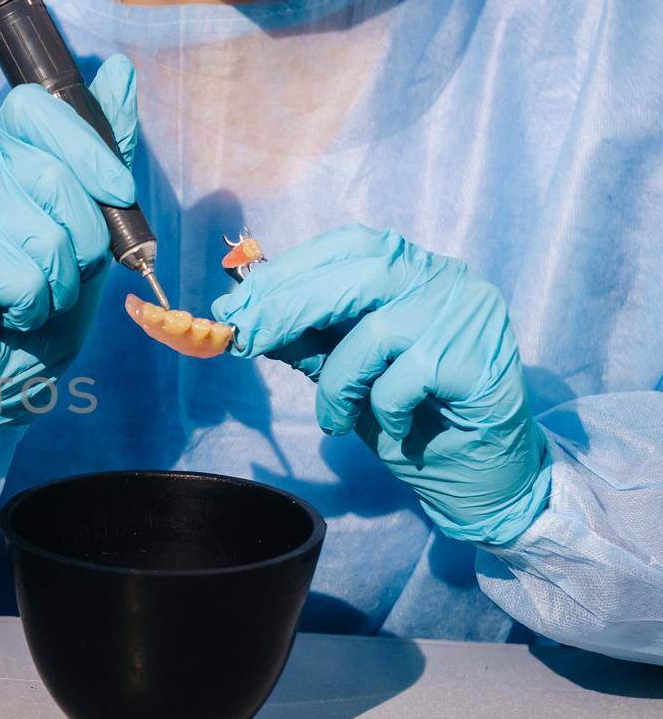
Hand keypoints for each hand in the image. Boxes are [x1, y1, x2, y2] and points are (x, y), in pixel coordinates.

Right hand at [0, 55, 137, 428]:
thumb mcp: (92, 226)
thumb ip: (105, 153)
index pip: (37, 109)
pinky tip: (8, 313)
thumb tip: (118, 72)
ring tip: (35, 298)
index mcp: (10, 157)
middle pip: (55, 179)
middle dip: (87, 241)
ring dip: (59, 285)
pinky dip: (32, 309)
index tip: (118, 193)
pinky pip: (21, 280)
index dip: (86, 148)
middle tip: (64, 271)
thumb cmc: (43, 300)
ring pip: (45, 237)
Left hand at [211, 224, 551, 544]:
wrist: (477, 471)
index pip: (346, 247)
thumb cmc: (408, 413)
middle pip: (358, 273)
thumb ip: (305, 337)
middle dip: (289, 306)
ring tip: (335, 418)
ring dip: (338, 382)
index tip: (236, 304)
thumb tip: (241, 312)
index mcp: (411, 268)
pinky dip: (383, 408)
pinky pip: (405, 379)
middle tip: (245, 339)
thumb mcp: (343, 369)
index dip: (287, 272)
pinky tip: (395, 426)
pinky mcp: (482, 359)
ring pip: (376, 332)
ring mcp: (469, 315)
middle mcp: (445, 278)